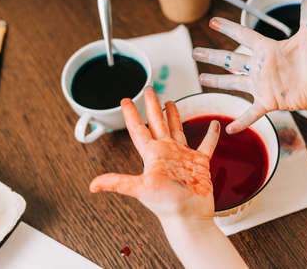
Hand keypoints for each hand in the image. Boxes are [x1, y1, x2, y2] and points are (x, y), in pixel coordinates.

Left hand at [90, 86, 219, 222]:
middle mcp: (166, 152)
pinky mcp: (199, 163)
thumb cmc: (166, 205)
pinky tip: (213, 124)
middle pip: (157, 122)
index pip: (139, 129)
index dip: (131, 114)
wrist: (188, 216)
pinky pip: (206, 144)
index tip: (126, 100)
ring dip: (174, 115)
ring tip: (171, 101)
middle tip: (149, 89)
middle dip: (152, 105)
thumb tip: (92, 185)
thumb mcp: (141, 189)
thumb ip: (118, 183)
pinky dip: (210, 135)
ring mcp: (183, 156)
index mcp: (153, 154)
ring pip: (177, 129)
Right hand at [193, 0, 306, 133]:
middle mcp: (261, 66)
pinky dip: (241, 121)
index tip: (213, 22)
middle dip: (212, 56)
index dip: (228, 28)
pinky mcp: (269, 101)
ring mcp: (262, 85)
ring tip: (201, 79)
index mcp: (268, 49)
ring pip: (233, 82)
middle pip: (230, 59)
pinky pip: (251, 113)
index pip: (243, 35)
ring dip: (217, 82)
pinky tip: (229, 129)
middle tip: (194, 52)